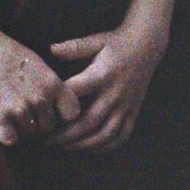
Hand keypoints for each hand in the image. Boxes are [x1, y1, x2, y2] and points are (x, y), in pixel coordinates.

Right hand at [0, 26, 79, 144]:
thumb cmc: (10, 55)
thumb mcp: (39, 65)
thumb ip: (52, 85)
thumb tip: (63, 106)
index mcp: (52, 83)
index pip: (71, 113)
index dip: (61, 114)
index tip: (51, 110)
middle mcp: (40, 98)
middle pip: (48, 127)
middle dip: (38, 122)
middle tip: (23, 111)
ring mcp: (20, 108)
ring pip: (29, 134)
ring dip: (20, 128)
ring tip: (10, 111)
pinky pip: (10, 140)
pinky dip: (6, 135)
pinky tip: (1, 122)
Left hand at [46, 19, 167, 151]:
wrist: (147, 45)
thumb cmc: (116, 43)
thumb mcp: (95, 41)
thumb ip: (74, 47)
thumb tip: (51, 49)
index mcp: (103, 74)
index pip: (76, 92)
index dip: (58, 104)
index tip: (42, 112)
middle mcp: (115, 93)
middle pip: (89, 122)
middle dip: (66, 135)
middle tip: (47, 141)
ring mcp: (126, 106)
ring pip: (105, 135)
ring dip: (83, 145)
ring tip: (65, 147)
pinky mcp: (133, 112)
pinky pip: (121, 137)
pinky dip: (105, 147)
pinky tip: (89, 148)